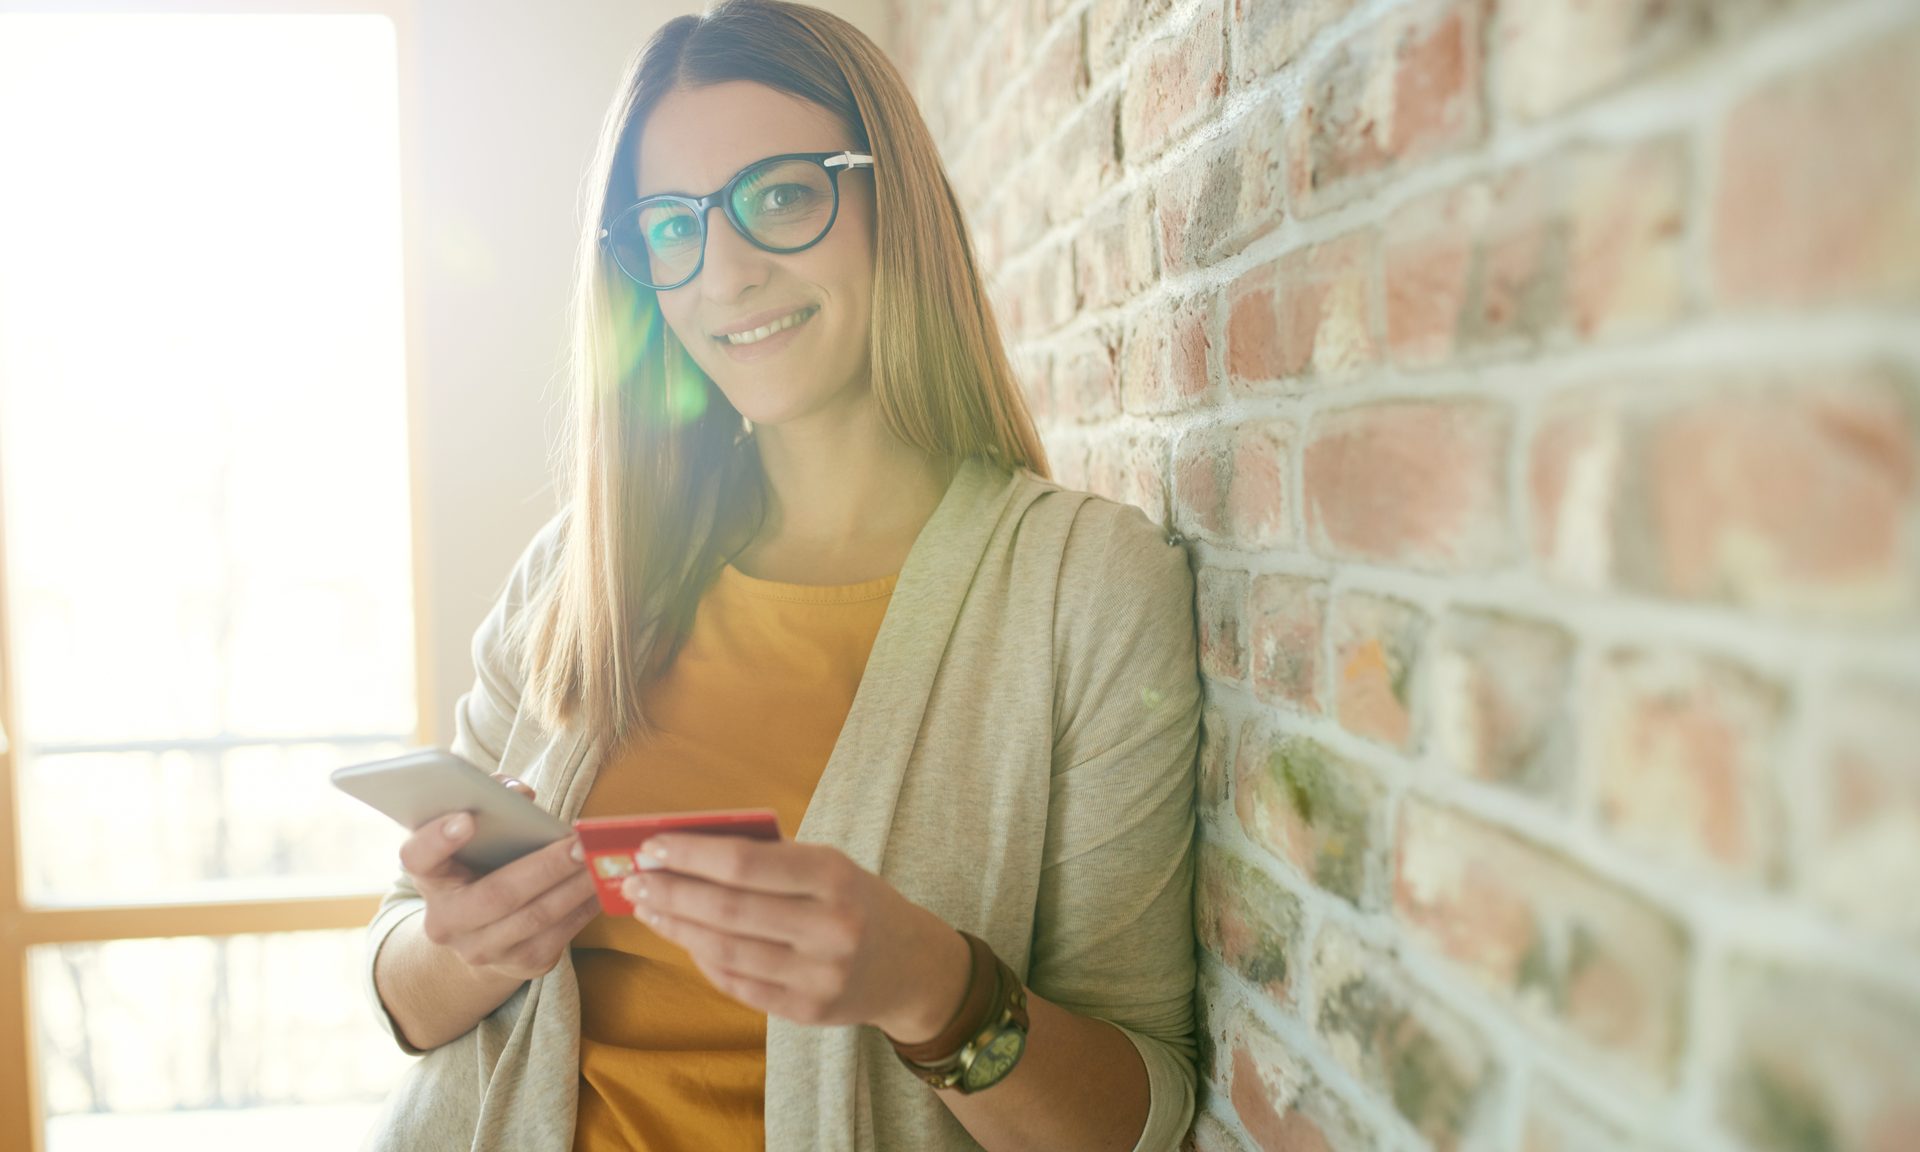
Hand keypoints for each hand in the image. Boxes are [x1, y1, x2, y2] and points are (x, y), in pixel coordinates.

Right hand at [395, 774, 600, 982]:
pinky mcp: (521, 965)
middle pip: (497, 894)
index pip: (417, 858)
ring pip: (535, 917)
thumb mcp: (471, 840)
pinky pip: (558, 936)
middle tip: (579, 843)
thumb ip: (489, 806)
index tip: (467, 818)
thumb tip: (520, 793)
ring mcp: (481, 950)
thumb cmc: (481, 867)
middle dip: (545, 867)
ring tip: (598, 860)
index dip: (438, 839)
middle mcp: (446, 922)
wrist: (482, 934)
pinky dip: (584, 907)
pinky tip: (601, 884)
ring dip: (574, 887)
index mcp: (429, 879)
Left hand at [621, 835, 971, 1040]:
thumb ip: (771, 858)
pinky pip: (738, 984)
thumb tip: (689, 849)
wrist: (913, 967)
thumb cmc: (858, 901)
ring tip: (648, 908)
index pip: (745, 863)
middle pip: (728, 910)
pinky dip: (704, 960)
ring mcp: (819, 975)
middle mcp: (830, 927)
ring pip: (725, 951)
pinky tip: (683, 939)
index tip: (651, 846)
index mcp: (835, 877)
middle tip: (635, 880)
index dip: (691, 855)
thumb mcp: (831, 865)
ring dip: (677, 927)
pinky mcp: (807, 1011)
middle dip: (672, 892)